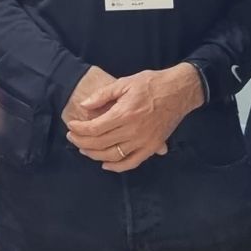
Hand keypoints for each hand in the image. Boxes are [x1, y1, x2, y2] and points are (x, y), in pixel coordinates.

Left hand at [63, 64, 201, 172]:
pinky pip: (132, 162)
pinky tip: (106, 164)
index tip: (70, 126)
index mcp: (124, 114)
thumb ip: (102, 96)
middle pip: (100, 144)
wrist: (179, 91)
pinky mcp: (152, 147)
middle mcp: (133, 131)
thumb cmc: (151, 84)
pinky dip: (117, 167)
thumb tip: (84, 106)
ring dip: (95, 155)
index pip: (94, 128)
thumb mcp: (124, 83)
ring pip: (113, 156)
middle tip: (72, 138)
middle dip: (82, 142)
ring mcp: (143, 142)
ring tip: (84, 149)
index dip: (79, 129)